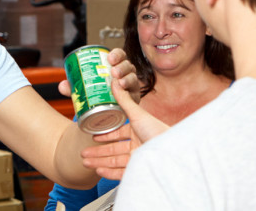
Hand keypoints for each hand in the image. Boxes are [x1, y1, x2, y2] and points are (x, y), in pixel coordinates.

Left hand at [57, 48, 139, 97]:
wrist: (105, 114)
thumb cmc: (96, 96)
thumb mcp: (83, 90)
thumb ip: (72, 87)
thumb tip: (62, 85)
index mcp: (115, 66)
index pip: (119, 56)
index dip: (117, 54)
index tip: (110, 58)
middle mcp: (125, 74)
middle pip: (128, 65)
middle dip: (122, 66)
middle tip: (113, 72)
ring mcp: (131, 86)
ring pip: (133, 78)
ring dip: (127, 78)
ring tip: (119, 83)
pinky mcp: (133, 99)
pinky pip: (135, 94)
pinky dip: (130, 92)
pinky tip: (125, 93)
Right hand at [58, 47, 168, 179]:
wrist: (171, 151)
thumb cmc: (157, 130)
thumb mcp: (138, 114)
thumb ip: (124, 100)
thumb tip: (114, 82)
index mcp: (139, 131)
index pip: (119, 134)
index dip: (106, 136)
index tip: (93, 136)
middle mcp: (139, 145)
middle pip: (114, 150)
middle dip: (97, 152)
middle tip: (83, 152)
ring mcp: (139, 158)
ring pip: (115, 162)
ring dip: (99, 162)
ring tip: (85, 162)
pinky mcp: (140, 170)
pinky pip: (121, 173)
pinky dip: (109, 172)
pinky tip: (98, 170)